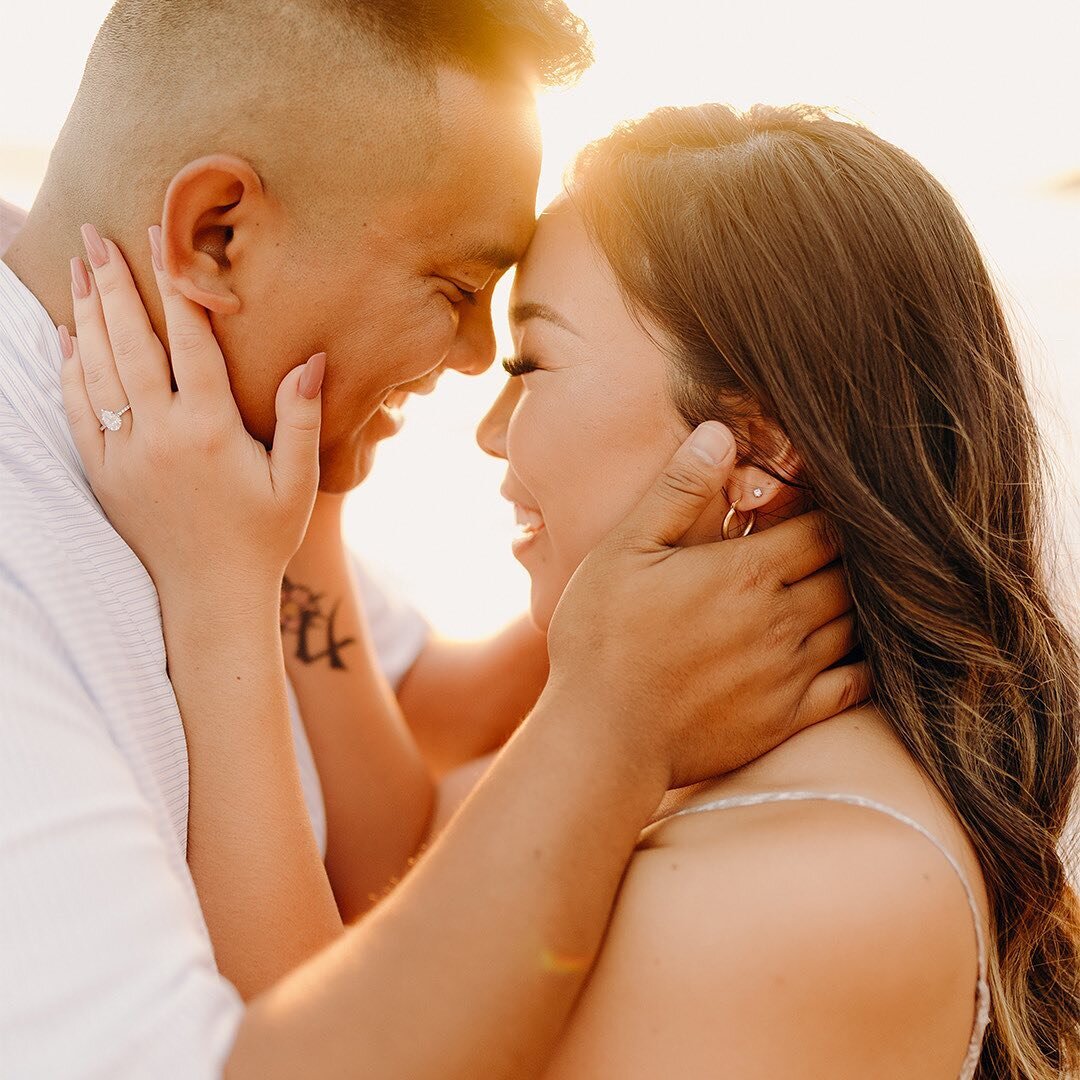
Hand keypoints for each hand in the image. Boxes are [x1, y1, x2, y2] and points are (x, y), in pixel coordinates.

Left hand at [59, 225, 324, 600]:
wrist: (210, 596)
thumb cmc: (262, 537)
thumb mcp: (297, 481)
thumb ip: (302, 418)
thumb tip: (312, 360)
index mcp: (210, 430)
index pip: (188, 341)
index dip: (175, 286)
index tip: (160, 239)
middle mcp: (160, 435)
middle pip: (129, 343)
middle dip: (111, 284)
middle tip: (94, 235)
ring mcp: (124, 454)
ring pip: (96, 369)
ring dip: (84, 314)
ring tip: (74, 269)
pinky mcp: (103, 474)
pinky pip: (77, 411)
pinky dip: (67, 370)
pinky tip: (66, 338)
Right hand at [544, 422, 867, 788]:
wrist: (602, 736)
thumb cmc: (602, 637)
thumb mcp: (624, 551)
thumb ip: (677, 491)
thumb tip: (719, 432)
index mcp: (745, 572)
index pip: (822, 529)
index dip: (827, 513)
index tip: (818, 508)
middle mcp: (781, 619)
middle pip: (846, 575)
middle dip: (846, 557)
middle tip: (835, 546)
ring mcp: (789, 673)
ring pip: (854, 625)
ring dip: (855, 604)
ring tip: (843, 589)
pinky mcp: (788, 718)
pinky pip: (852, 685)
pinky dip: (866, 663)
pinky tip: (855, 651)